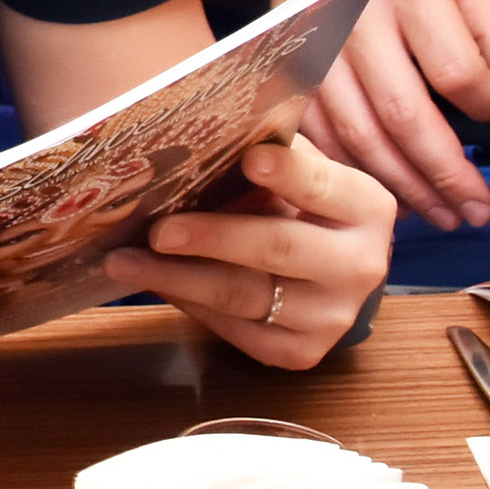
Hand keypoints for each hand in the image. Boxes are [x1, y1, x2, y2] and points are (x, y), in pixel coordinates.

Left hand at [101, 136, 395, 368]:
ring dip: (177, 277)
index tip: (249, 159)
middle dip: (211, 237)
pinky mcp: (301, 352)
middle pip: (278, 247)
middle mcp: (361, 265)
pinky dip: (188, 303)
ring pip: (245, 295)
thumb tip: (197, 137)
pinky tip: (154, 282)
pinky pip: (235, 328)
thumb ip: (262, 156)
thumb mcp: (293, 174)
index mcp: (365, 207)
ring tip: (124, 261)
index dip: (288, 173)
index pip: (322, 186)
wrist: (329, 276)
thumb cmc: (298, 207)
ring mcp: (333, 315)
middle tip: (156, 230)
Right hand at [253, 0, 489, 229]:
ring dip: (398, 184)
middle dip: (444, 174)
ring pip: (354, 133)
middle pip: (402, 115)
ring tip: (438, 213)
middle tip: (476, 211)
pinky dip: (347, 168)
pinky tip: (379, 188)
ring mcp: (313, 46)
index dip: (487, 105)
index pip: (455, 69)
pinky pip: (314, 130)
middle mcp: (355, 21)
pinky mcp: (285, 64)